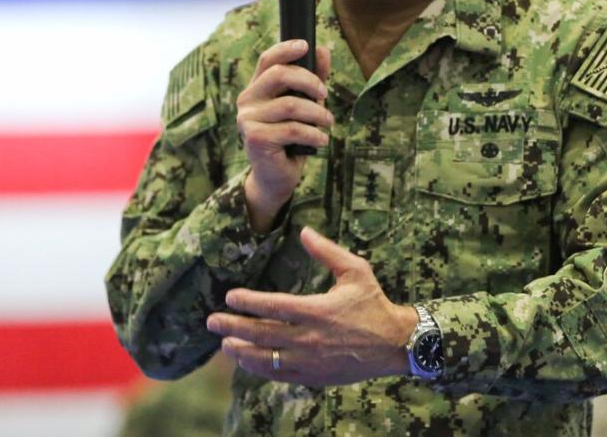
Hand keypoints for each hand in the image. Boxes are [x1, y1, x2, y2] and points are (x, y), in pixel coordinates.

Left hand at [206, 227, 417, 385]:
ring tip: (224, 344)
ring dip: (241, 351)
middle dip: (233, 327)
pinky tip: (246, 361)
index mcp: (317, 310)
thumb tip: (304, 231)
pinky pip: (279, 374)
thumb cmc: (373, 303)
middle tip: (211, 321)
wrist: (394, 343)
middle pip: (262, 334)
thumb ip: (327, 251)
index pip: (274, 307)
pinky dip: (259, 368)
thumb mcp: (355, 270)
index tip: (230, 296)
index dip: (249, 301)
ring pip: (266, 358)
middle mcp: (310, 338)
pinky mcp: (313, 376)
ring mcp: (310, 360)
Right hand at [236, 40, 332, 231]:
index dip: (286, 49)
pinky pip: (292, 129)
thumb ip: (312, 80)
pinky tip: (322, 140)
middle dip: (310, 81)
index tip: (306, 45)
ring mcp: (248, 119)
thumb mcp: (304, 106)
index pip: (267, 59)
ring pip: (291, 105)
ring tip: (328, 122)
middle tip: (325, 95)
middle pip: (280, 75)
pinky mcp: (255, 138)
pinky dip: (313, 134)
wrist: (276, 176)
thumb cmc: (290, 138)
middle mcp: (247, 100)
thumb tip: (323, 50)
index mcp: (256, 88)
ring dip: (317, 113)